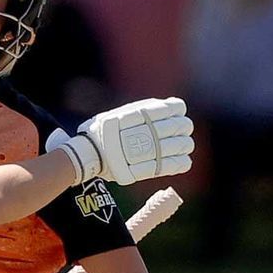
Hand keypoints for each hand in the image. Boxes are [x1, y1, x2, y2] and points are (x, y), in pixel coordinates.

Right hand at [50, 97, 193, 184]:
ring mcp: (149, 150)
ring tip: (181, 147)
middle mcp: (147, 130)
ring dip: (184, 145)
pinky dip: (182, 162)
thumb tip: (169, 104)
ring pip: (181, 145)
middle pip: (181, 126)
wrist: (87, 154)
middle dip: (183, 128)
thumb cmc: (102, 132)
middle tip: (179, 132)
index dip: (178, 110)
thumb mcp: (120, 113)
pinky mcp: (149, 168)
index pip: (173, 108)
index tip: (176, 114)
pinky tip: (182, 160)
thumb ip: (143, 110)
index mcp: (141, 113)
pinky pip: (175, 164)